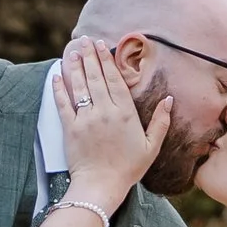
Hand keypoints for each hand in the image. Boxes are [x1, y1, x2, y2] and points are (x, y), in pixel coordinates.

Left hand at [56, 35, 170, 213]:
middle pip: (96, 77)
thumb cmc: (128, 168)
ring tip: (73, 51)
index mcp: (125, 113)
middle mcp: (105, 111)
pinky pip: (63, 103)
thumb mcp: (151, 146)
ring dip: (75, 66)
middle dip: (90, 56)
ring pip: (79, 86)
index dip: (107, 60)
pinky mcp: (70, 128)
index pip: (114, 79)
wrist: (101, 186)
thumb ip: (161, 121)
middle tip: (85, 40)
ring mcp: (86, 119)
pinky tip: (57, 75)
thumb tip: (169, 99)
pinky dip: (59, 88)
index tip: (102, 45)